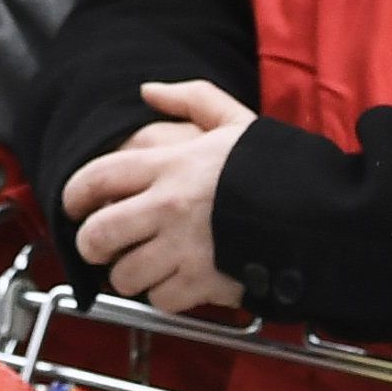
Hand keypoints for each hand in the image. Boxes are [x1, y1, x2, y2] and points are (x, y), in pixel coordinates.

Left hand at [59, 80, 257, 314]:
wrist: (318, 215)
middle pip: (98, 235)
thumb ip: (190, 99)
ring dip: (128, 274)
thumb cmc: (274, 167)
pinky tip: (176, 282)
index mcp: (169, 165)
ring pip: (125, 275)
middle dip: (90, 244)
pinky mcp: (204, 283)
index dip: (73, 195)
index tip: (74, 205)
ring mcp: (183, 249)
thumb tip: (149, 91)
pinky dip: (164, 295)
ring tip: (141, 266)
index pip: (97, 178)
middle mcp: (167, 207)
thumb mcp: (234, 120)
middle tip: (99, 245)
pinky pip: (161, 299)